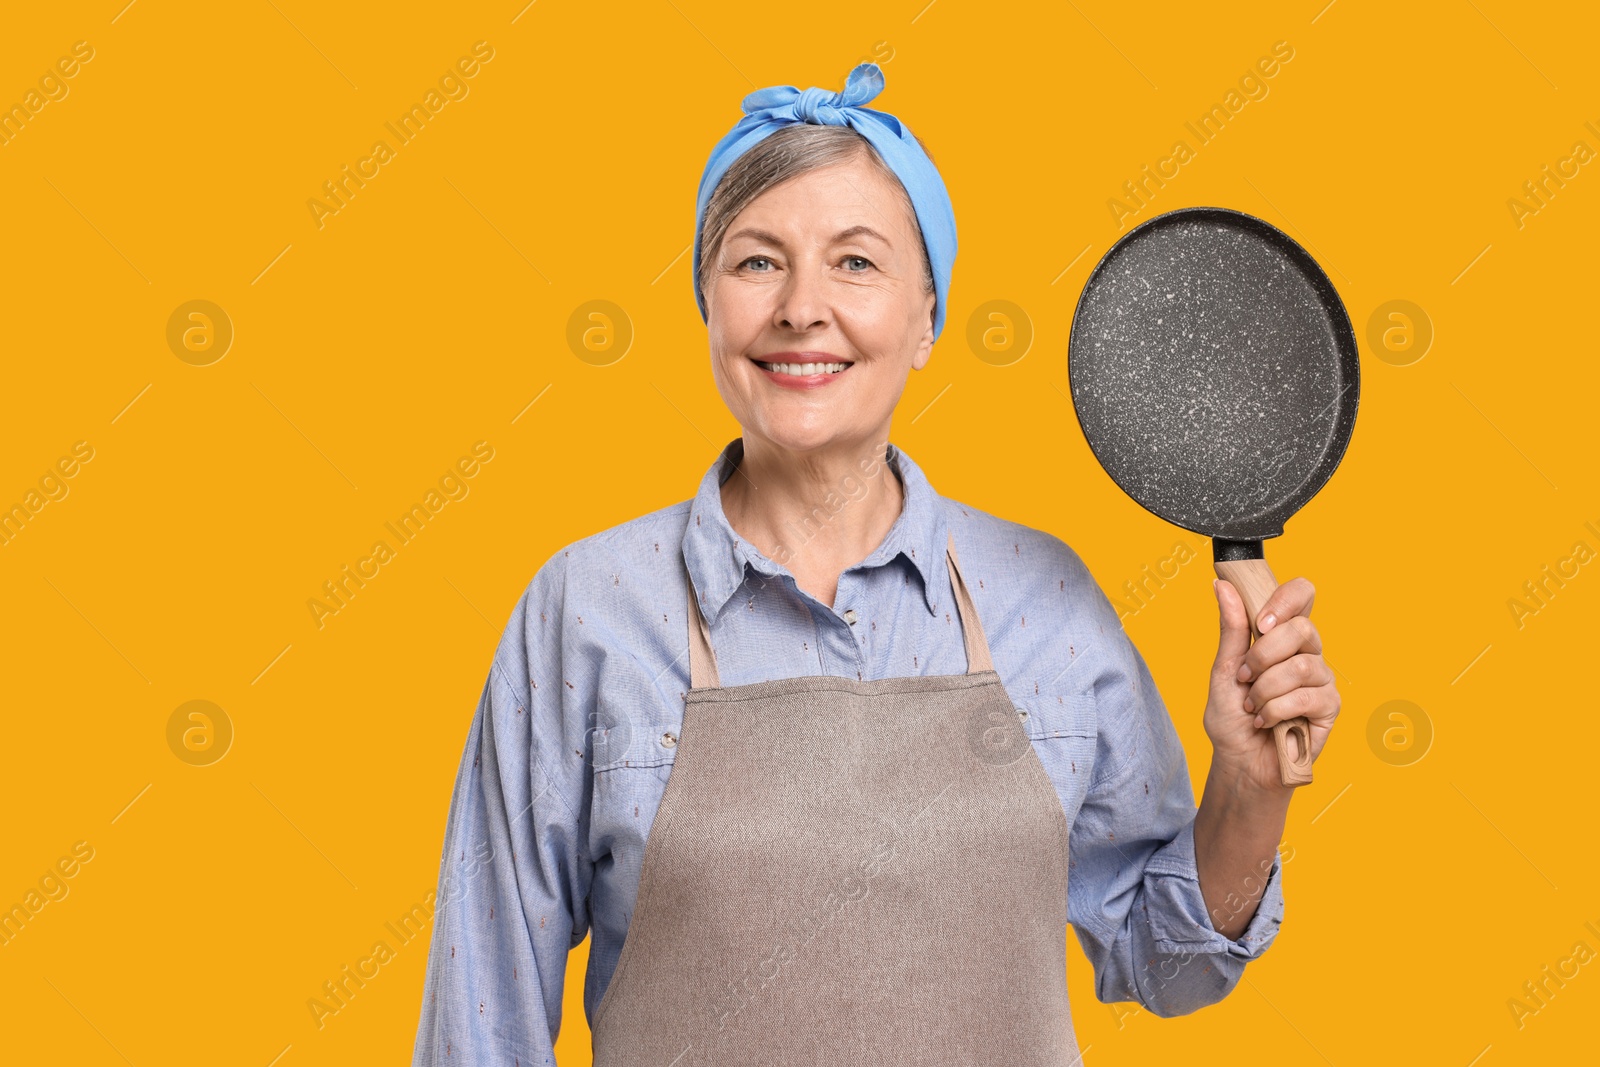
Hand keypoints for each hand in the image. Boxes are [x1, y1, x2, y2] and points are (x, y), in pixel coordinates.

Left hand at [1203, 576, 1340, 792]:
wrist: (1239, 762)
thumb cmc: (1232, 718)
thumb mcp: (1224, 669)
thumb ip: (1231, 629)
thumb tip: (1222, 585)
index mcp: (1282, 637)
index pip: (1302, 595)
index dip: (1285, 600)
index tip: (1260, 623)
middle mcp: (1307, 652)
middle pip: (1302, 628)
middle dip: (1262, 655)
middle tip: (1245, 678)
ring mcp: (1322, 680)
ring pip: (1301, 665)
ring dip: (1265, 689)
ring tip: (1252, 707)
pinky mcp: (1330, 707)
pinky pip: (1306, 697)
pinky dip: (1276, 710)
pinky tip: (1266, 722)